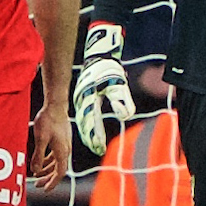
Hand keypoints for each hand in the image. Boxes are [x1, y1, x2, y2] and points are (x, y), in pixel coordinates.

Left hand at [31, 102, 71, 190]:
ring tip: (36, 175)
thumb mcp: (41, 139)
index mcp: (62, 152)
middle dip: (48, 179)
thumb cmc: (48, 120)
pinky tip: (40, 163)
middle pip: (59, 170)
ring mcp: (64, 145)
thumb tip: (35, 170)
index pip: (60, 173)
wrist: (56, 105)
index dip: (53, 183)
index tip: (44, 189)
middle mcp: (65, 150)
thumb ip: (38, 155)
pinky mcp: (61, 140)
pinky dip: (48, 162)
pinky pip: (55, 156)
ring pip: (57, 163)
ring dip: (47, 171)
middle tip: (36, 184)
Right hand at [74, 23, 135, 155]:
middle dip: (91, 137)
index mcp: (89, 96)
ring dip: (88, 133)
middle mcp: (82, 100)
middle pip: (84, 123)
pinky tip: (93, 133)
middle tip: (98, 149)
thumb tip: (125, 115)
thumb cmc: (109, 69)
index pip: (92, 120)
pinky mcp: (83, 99)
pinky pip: (84, 116)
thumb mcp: (118, 83)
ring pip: (82, 120)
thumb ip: (123, 99)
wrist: (98, 56)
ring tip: (95, 146)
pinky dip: (88, 126)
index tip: (100, 146)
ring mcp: (81, 99)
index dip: (95, 134)